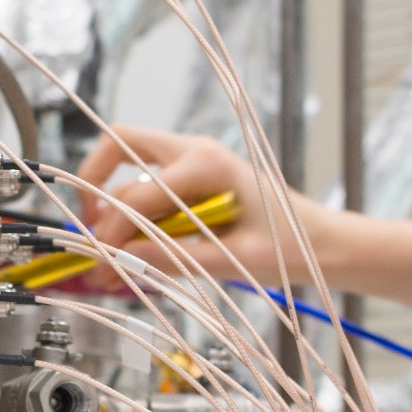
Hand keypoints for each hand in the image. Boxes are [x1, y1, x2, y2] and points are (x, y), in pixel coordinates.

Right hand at [75, 124, 337, 284]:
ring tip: (108, 253)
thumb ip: (174, 260)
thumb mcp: (231, 261)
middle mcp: (195, 150)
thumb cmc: (288, 248)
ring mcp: (192, 157)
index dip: (110, 231)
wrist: (320, 242)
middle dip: (95, 191)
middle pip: (118, 146)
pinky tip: (132, 247)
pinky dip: (130, 210)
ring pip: (127, 162)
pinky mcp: (192, 174)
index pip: (136, 193)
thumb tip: (119, 263)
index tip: (100, 265)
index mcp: (207, 165)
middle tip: (90, 238)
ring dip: (110, 202)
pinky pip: (146, 181)